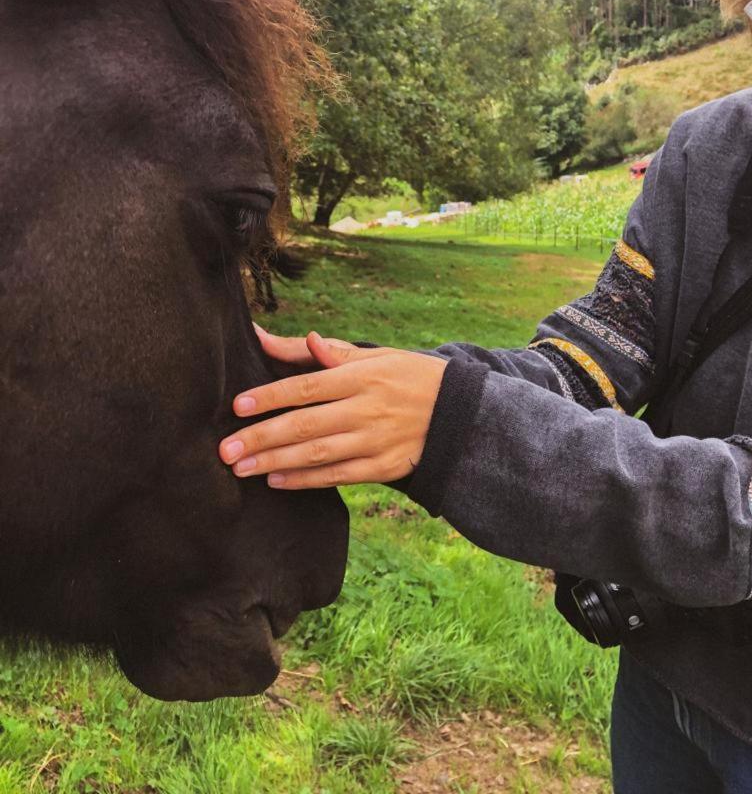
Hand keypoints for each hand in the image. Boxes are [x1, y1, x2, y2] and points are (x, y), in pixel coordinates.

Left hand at [219, 328, 447, 488]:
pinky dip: (305, 480)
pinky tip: (276, 480)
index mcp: (361, 377)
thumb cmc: (406, 377)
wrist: (458, 413)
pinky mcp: (383, 468)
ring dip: (275, 462)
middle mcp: (366, 409)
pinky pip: (337, 476)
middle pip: (305, 425)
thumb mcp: (374, 356)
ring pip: (317, 454)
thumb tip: (285, 336)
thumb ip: (327, 351)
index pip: (307, 386)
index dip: (271, 396)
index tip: (238, 405)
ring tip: (241, 467)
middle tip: (226, 449)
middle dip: (262, 437)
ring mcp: (375, 441)